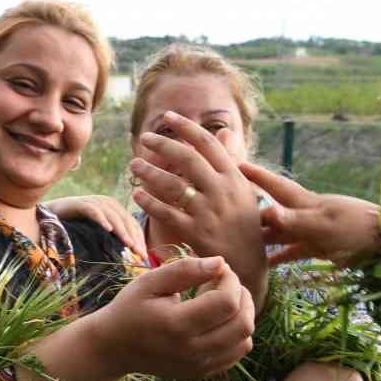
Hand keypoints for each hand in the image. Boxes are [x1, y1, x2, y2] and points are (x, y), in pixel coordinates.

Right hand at [41, 194, 145, 259]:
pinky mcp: (80, 203)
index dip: (140, 239)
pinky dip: (101, 219)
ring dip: (122, 230)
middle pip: (125, 220)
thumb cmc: (75, 227)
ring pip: (112, 216)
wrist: (50, 216)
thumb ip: (111, 239)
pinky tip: (107, 229)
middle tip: (140, 254)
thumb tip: (128, 257)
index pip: (132, 223)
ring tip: (129, 244)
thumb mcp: (97, 232)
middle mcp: (106, 203)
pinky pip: (93, 210)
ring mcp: (93, 201)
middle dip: (135, 237)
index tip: (144, 256)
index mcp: (114, 209)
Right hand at [90, 256, 254, 380]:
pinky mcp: (201, 372)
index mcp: (177, 325)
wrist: (113, 348)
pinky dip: (236, 333)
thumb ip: (185, 269)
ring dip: (242, 315)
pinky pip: (236, 354)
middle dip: (243, 296)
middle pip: (243, 324)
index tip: (219, 269)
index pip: (227, 302)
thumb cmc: (130, 308)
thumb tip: (221, 262)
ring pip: (245, 340)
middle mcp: (191, 350)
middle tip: (225, 283)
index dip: (231, 280)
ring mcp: (198, 365)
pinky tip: (218, 319)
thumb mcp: (150, 282)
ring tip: (222, 300)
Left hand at [130, 113, 268, 307]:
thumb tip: (224, 130)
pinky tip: (137, 194)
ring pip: (173, 184)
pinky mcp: (195, 233)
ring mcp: (209, 212)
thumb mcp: (244, 190)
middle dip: (163, 144)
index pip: (208, 144)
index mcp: (235, 177)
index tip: (169, 116)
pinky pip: (167, 213)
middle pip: (187, 159)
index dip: (187, 127)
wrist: (247, 264)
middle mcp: (222, 191)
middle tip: (144, 137)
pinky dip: (150, 202)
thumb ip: (230, 161)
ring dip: (150, 172)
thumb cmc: (244, 224)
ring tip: (133, 165)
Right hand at [241, 162, 380, 267]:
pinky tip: (264, 264)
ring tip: (237, 241)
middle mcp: (302, 213)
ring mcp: (309, 230)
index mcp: (303, 202)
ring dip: (260, 237)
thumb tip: (266, 213)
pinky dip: (278, 257)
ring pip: (278, 232)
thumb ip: (293, 221)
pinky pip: (291, 251)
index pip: (273, 185)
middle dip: (249, 209)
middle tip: (225, 209)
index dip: (254, 175)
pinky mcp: (317, 246)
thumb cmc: (354, 227)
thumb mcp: (321, 224)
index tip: (234, 164)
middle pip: (270, 210)